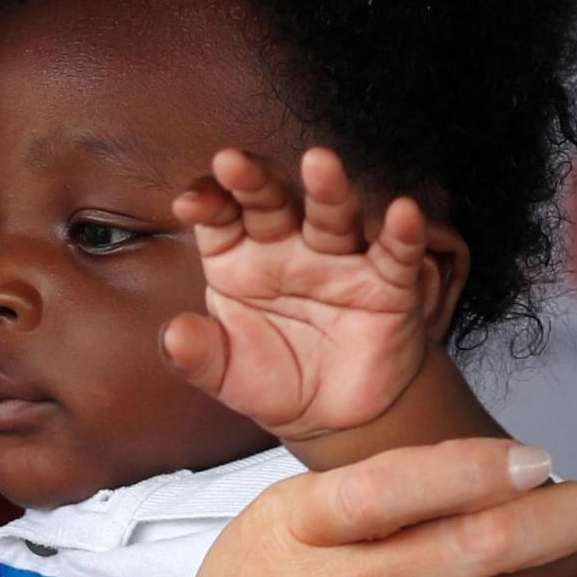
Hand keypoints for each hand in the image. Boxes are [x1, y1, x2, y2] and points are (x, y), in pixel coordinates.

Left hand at [163, 147, 435, 442]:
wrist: (338, 413)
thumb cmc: (274, 380)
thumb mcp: (225, 375)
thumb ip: (196, 356)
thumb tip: (173, 336)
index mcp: (238, 259)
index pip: (219, 218)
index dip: (206, 204)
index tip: (189, 205)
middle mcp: (286, 248)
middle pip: (270, 204)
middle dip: (254, 182)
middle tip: (234, 162)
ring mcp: (338, 260)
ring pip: (331, 216)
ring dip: (327, 190)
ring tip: (319, 163)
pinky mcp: (387, 283)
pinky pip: (395, 253)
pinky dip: (402, 233)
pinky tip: (403, 212)